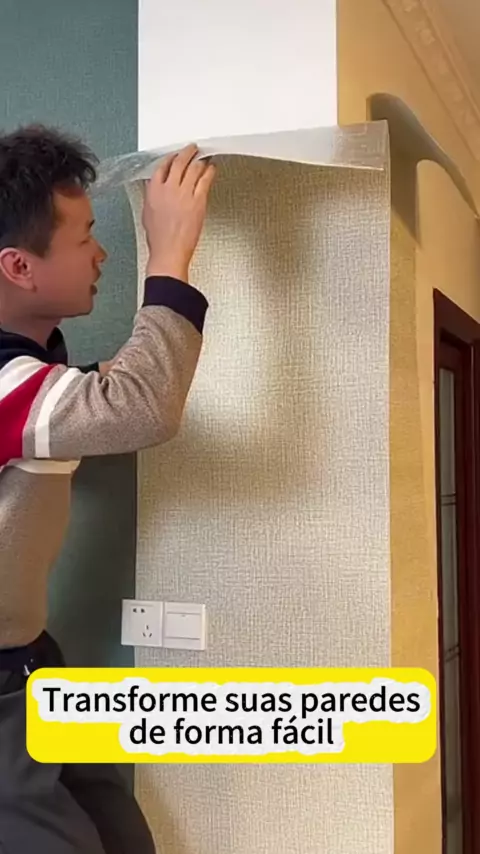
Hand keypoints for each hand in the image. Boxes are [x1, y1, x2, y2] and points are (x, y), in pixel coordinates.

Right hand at [142, 144, 215, 281]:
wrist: (169, 252)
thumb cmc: (159, 239)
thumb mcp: (147, 213)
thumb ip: (150, 196)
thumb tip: (153, 187)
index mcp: (154, 190)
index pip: (162, 166)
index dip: (171, 158)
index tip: (176, 156)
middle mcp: (169, 189)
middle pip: (179, 162)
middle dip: (187, 153)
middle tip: (193, 149)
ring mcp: (184, 194)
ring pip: (194, 168)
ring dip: (200, 160)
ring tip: (204, 157)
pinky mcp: (198, 201)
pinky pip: (205, 180)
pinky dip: (210, 172)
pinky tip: (212, 169)